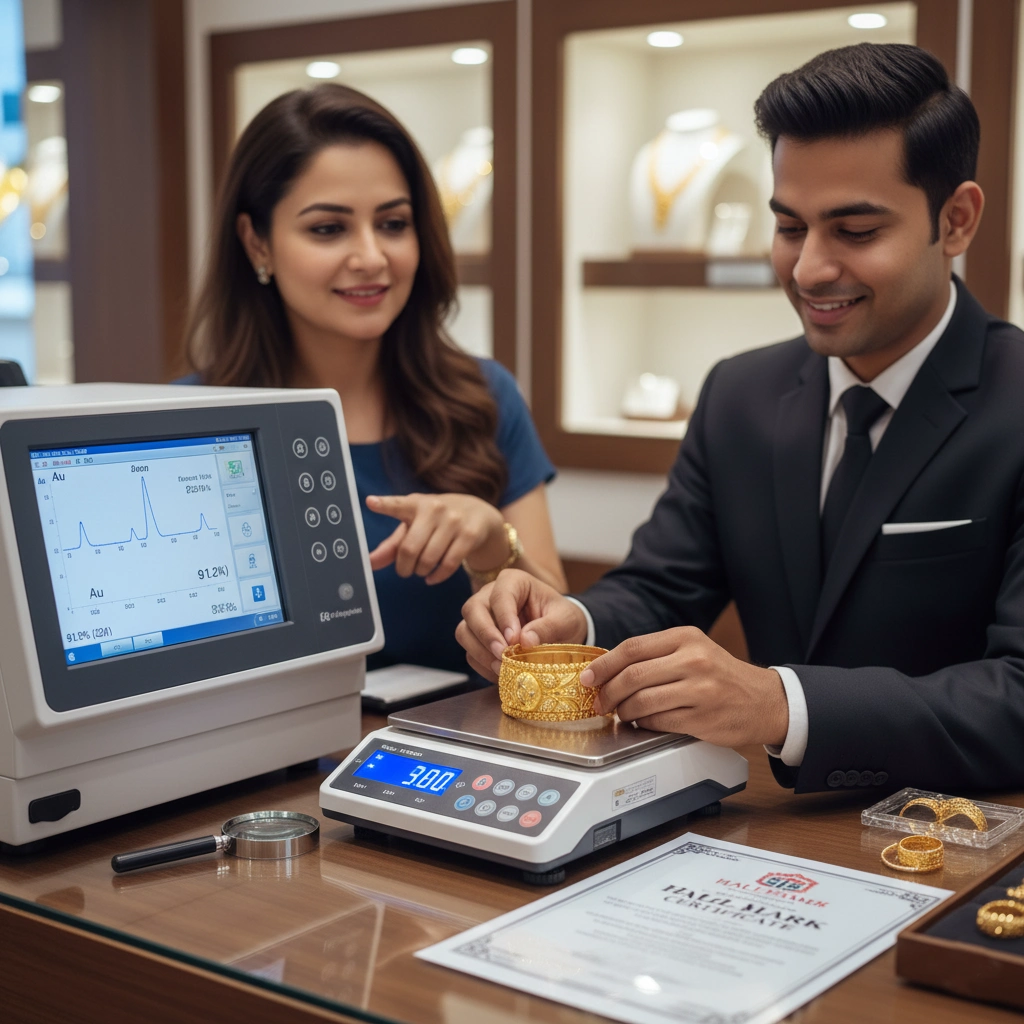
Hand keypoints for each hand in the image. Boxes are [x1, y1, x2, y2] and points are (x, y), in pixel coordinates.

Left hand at [366, 493, 506, 585]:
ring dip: (421, 572)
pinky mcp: (469, 535)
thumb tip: (369, 563)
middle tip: (404, 571)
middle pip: (410, 548)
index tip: (370, 502)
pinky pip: (448, 564)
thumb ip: (391, 546)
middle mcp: (434, 509)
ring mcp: (454, 521)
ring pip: (429, 559)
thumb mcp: (413, 527)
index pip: (398, 505)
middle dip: (404, 567)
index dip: (384, 505)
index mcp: (415, 504)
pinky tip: (431, 578)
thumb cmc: (436, 521)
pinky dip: (436, 577)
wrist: (478, 513)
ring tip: (421, 570)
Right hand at [456, 569, 587, 679]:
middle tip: (502, 655)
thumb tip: (525, 641)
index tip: (514, 639)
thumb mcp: (565, 620)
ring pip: (465, 631)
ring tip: (503, 667)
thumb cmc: (563, 619)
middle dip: (485, 635)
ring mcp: (481, 617)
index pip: (500, 595)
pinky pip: (469, 652)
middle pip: (472, 610)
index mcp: (514, 582)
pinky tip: (501, 673)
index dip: (504, 617)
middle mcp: (490, 595)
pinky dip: (482, 665)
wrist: (561, 632)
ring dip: (481, 652)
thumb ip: (548, 627)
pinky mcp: (478, 639)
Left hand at [582, 627, 788, 747]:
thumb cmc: (721, 676)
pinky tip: (641, 722)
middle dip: (608, 692)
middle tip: (599, 702)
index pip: (632, 648)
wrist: (765, 701)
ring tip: (620, 714)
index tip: (587, 677)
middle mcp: (693, 660)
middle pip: (633, 676)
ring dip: (623, 711)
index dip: (603, 664)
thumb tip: (608, 669)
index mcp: (686, 637)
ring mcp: (700, 690)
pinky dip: (642, 724)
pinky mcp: (702, 718)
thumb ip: (655, 655)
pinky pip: (658, 721)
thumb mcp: (692, 651)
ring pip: (642, 701)